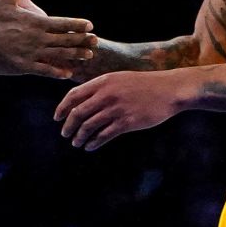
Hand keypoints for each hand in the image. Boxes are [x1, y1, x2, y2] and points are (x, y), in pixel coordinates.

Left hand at [55, 70, 182, 149]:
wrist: (169, 90)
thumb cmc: (144, 85)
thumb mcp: (119, 79)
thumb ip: (101, 88)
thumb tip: (83, 101)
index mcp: (103, 82)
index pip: (74, 95)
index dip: (62, 108)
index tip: (57, 118)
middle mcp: (107, 95)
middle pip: (78, 113)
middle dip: (68, 126)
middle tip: (65, 134)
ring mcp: (116, 109)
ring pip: (89, 126)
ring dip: (80, 137)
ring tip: (77, 143)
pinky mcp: (127, 122)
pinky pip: (104, 135)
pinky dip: (94, 143)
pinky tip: (90, 147)